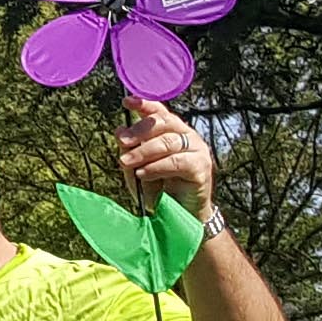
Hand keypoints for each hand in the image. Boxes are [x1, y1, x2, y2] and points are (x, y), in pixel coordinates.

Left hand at [118, 98, 220, 220]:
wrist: (180, 218)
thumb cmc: (159, 192)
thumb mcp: (137, 171)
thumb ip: (129, 152)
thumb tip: (119, 130)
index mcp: (171, 132)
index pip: (160, 111)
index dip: (144, 104)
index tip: (126, 102)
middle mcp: (186, 135)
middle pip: (163, 122)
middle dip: (139, 130)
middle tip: (121, 140)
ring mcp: (197, 150)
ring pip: (168, 142)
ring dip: (144, 151)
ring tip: (126, 162)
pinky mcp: (201, 167)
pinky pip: (176, 161)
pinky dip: (157, 166)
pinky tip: (143, 173)